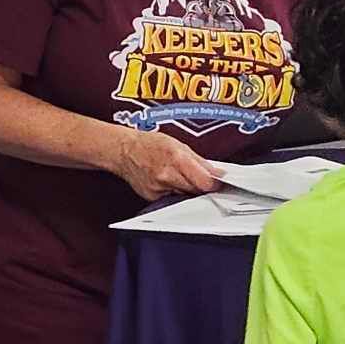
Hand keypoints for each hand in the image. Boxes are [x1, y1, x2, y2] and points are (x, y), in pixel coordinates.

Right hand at [106, 126, 220, 200]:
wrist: (124, 151)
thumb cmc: (149, 144)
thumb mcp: (178, 144)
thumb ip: (200, 161)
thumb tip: (217, 173)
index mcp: (176, 159)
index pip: (204, 182)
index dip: (215, 184)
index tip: (220, 183)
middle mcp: (167, 176)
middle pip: (196, 191)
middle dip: (203, 186)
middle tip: (203, 179)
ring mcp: (159, 189)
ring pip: (185, 196)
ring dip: (189, 189)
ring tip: (181, 177)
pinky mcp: (153, 198)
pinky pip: (172, 199)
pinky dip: (176, 192)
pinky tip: (170, 182)